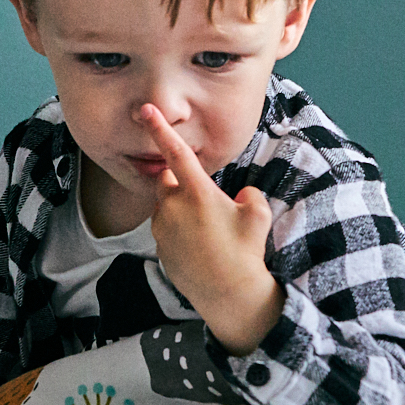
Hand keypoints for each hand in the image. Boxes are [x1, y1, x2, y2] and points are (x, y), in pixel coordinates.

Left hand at [139, 103, 284, 355]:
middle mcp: (173, 207)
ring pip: (166, 206)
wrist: (227, 294)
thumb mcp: (258, 215)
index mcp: (197, 193)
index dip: (161, 129)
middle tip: (205, 202)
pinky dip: (179, 232)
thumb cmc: (245, 252)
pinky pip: (166, 229)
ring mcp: (163, 228)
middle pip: (167, 180)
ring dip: (180, 209)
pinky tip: (199, 248)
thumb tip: (241, 195)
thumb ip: (249, 196)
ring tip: (208, 232)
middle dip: (179, 182)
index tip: (146, 110)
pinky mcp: (159, 247)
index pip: (175, 152)